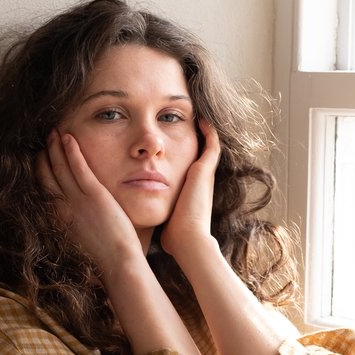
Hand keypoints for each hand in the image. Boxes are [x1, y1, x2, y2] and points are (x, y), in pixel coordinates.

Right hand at [37, 130, 145, 275]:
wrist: (116, 264)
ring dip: (55, 146)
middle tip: (44, 137)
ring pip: (59, 167)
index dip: (40, 169)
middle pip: (46, 174)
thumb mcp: (81, 239)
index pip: (43, 187)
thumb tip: (76, 220)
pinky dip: (71, 151)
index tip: (40, 156)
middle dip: (44, 153)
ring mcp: (76, 200)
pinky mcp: (94, 195)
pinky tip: (69, 138)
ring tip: (54, 131)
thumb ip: (74, 224)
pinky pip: (78, 167)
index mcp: (57, 219)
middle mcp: (60, 207)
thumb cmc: (104, 258)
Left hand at [159, 117, 220, 265]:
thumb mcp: (165, 221)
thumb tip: (143, 221)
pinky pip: (211, 143)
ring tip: (194, 115)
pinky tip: (200, 117)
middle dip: (192, 138)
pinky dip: (208, 130)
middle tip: (185, 122)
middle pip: (200, 153)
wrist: (187, 240)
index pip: (188, 168)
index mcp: (192, 191)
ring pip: (208, 145)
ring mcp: (205, 174)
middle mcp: (201, 181)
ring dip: (202, 131)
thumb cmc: (174, 237)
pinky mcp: (205, 169)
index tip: (173, 146)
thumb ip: (157, 217)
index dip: (182, 155)